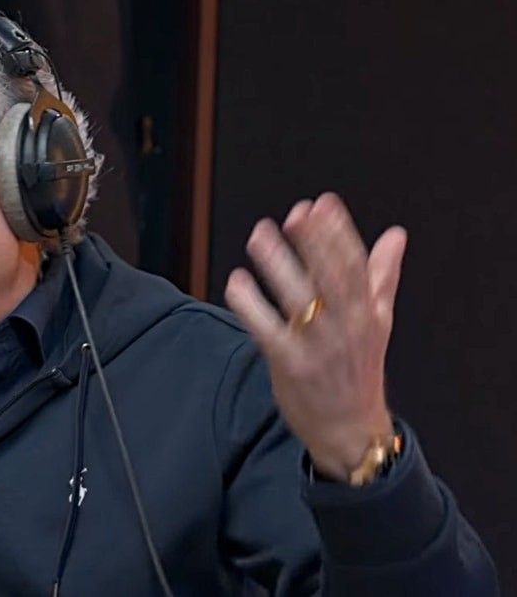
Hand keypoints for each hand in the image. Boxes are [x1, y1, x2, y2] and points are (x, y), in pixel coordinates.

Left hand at [224, 193, 406, 480]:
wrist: (350, 430)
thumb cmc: (359, 369)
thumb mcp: (378, 321)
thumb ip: (382, 275)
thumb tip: (396, 234)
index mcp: (367, 313)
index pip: (354, 266)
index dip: (337, 233)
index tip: (321, 203)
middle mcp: (346, 328)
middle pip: (330, 279)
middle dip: (313, 243)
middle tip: (295, 212)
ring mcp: (318, 348)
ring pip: (298, 300)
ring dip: (278, 266)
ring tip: (259, 235)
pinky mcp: (290, 367)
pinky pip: (267, 331)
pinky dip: (251, 306)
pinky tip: (236, 281)